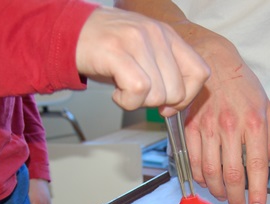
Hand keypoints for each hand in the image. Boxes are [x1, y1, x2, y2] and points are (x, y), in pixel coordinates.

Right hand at [75, 7, 209, 116]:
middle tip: (139, 95)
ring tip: (124, 88)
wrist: (69, 33)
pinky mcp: (117, 52)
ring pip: (158, 94)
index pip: (200, 72)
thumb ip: (166, 72)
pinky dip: (127, 102)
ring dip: (138, 103)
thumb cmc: (107, 49)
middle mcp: (156, 34)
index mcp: (168, 35)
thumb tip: (178, 104)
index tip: (170, 104)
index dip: (188, 96)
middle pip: (177, 90)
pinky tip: (117, 94)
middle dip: (158, 103)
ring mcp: (137, 41)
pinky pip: (138, 90)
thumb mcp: (145, 54)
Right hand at [176, 25, 269, 203]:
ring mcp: (208, 128)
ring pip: (211, 172)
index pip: (258, 166)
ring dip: (217, 191)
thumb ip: (269, 138)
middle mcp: (231, 127)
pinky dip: (200, 178)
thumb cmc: (243, 85)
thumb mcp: (267, 107)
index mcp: (254, 123)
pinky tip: (206, 182)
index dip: (259, 193)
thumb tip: (266, 163)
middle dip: (236, 198)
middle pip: (233, 175)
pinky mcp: (190, 128)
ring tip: (223, 196)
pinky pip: (193, 161)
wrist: (213, 61)